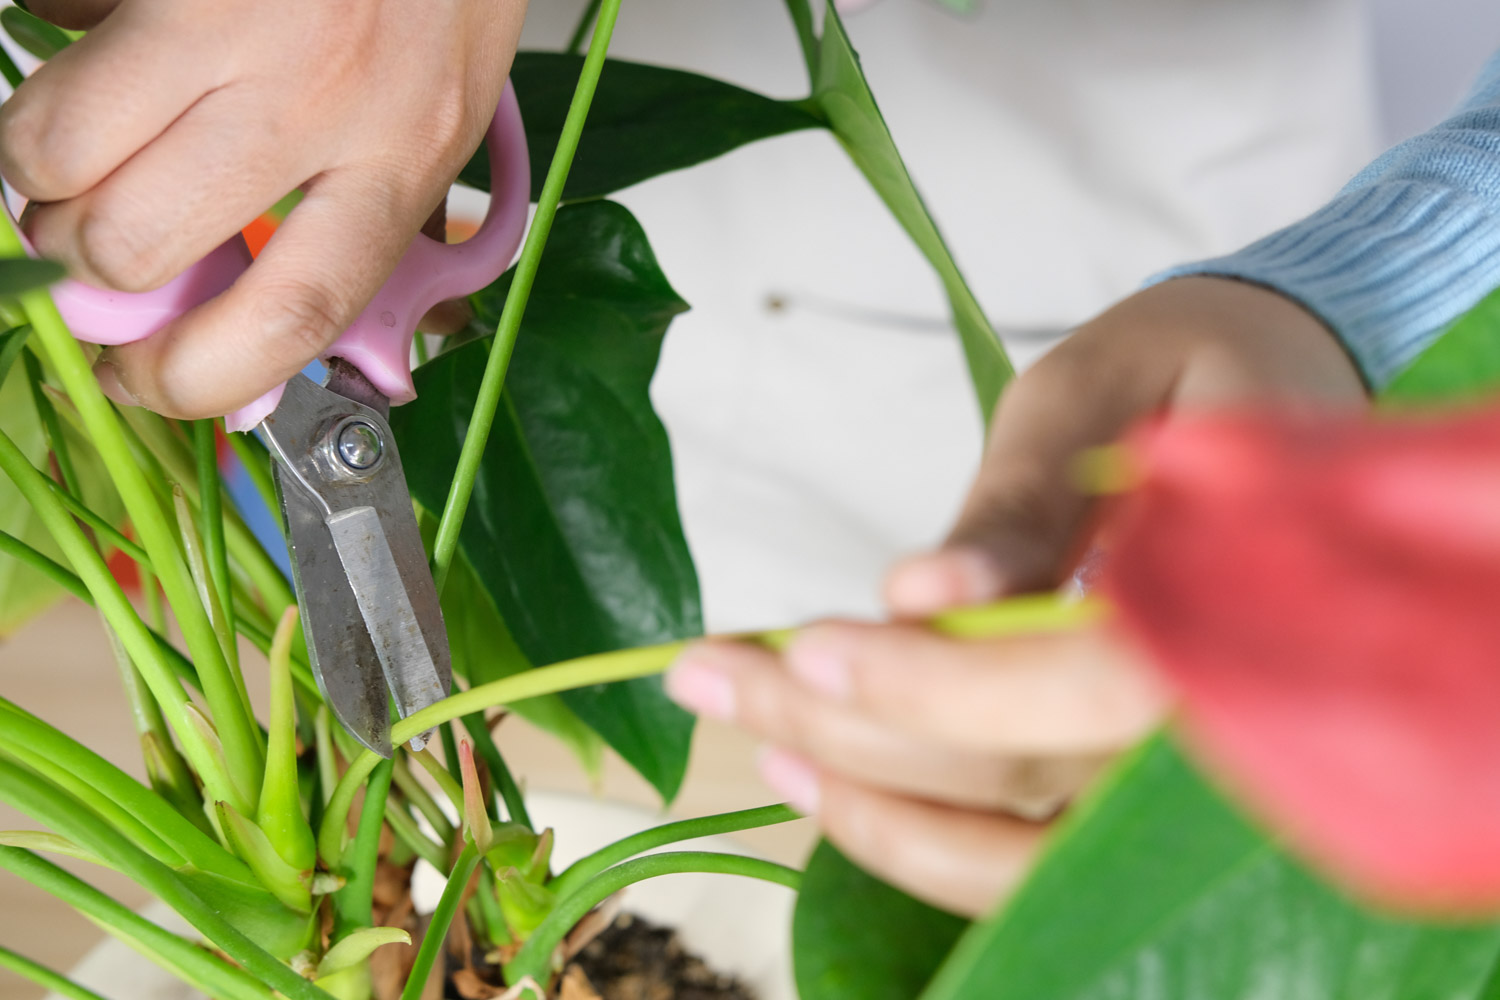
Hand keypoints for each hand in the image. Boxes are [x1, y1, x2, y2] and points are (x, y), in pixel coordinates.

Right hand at [0, 0, 525, 416]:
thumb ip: (362, 227)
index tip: (144, 382)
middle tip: (95, 237)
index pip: (293, 311)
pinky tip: (97, 56)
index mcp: (400, 161)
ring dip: (42, 176)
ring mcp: (240, 21)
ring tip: (81, 156)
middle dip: (85, 264)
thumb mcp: (437, 127)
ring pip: (60, 149)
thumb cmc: (434, 4)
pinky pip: (51, 30)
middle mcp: (324, 94)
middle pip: (137, 240)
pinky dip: (50, 71)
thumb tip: (258, 346)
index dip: (194, 377)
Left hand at [665, 278, 1365, 915]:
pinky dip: (919, 836)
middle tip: (709, 674)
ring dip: (869, 806)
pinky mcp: (1145, 797)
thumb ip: (1024, 500)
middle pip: (1030, 782)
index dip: (939, 688)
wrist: (1278, 399)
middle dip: (852, 739)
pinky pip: (1031, 858)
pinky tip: (821, 775)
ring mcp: (1196, 782)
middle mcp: (1239, 725)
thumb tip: (918, 597)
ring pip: (1023, 853)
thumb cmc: (1185, 375)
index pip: (1090, 689)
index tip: (803, 650)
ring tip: (749, 729)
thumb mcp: (1096, 397)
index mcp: (1248, 599)